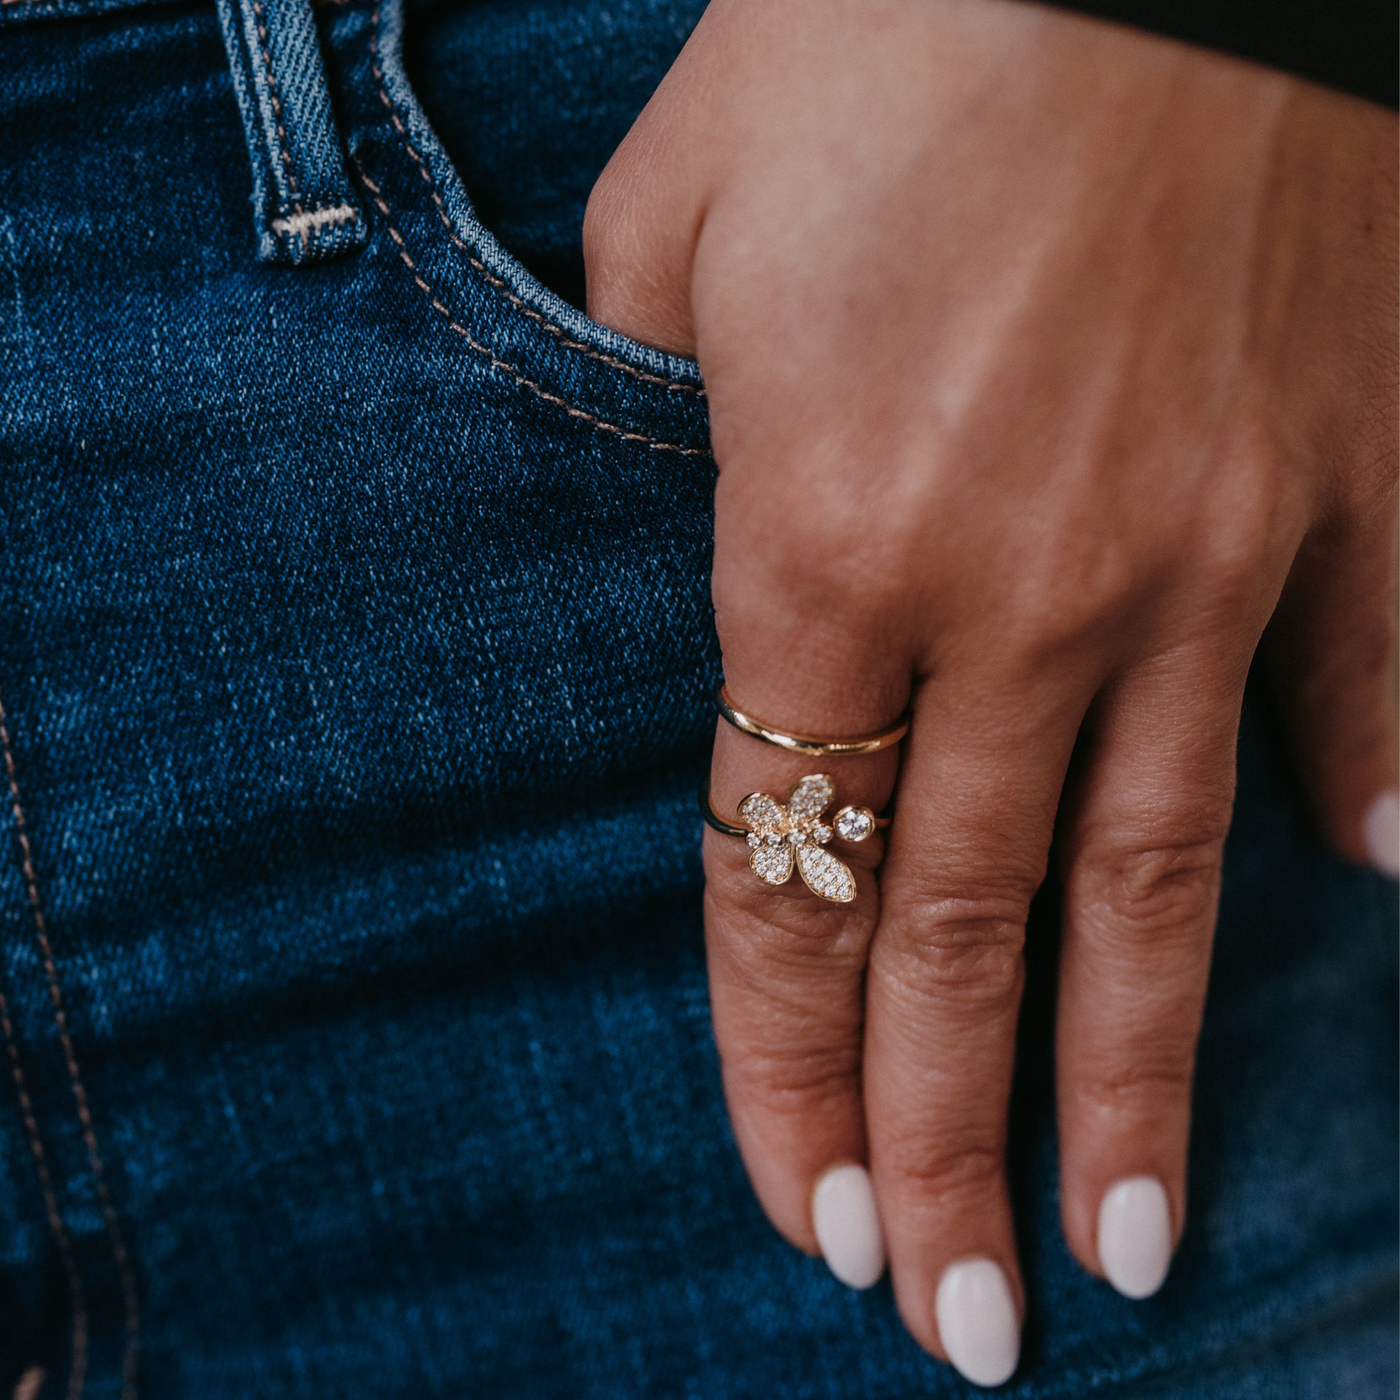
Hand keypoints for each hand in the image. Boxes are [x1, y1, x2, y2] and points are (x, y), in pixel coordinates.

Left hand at [584, 0, 1397, 1383]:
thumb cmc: (877, 23)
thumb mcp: (675, 209)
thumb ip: (646, 387)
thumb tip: (671, 491)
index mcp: (824, 536)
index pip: (788, 879)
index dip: (789, 1070)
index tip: (810, 1220)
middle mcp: (1028, 586)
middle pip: (969, 934)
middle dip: (960, 1148)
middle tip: (970, 1325)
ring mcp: (1216, 537)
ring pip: (1164, 873)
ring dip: (1148, 1073)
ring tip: (1139, 1245)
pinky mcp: (1350, 456)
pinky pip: (1371, 667)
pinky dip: (1370, 778)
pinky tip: (1368, 885)